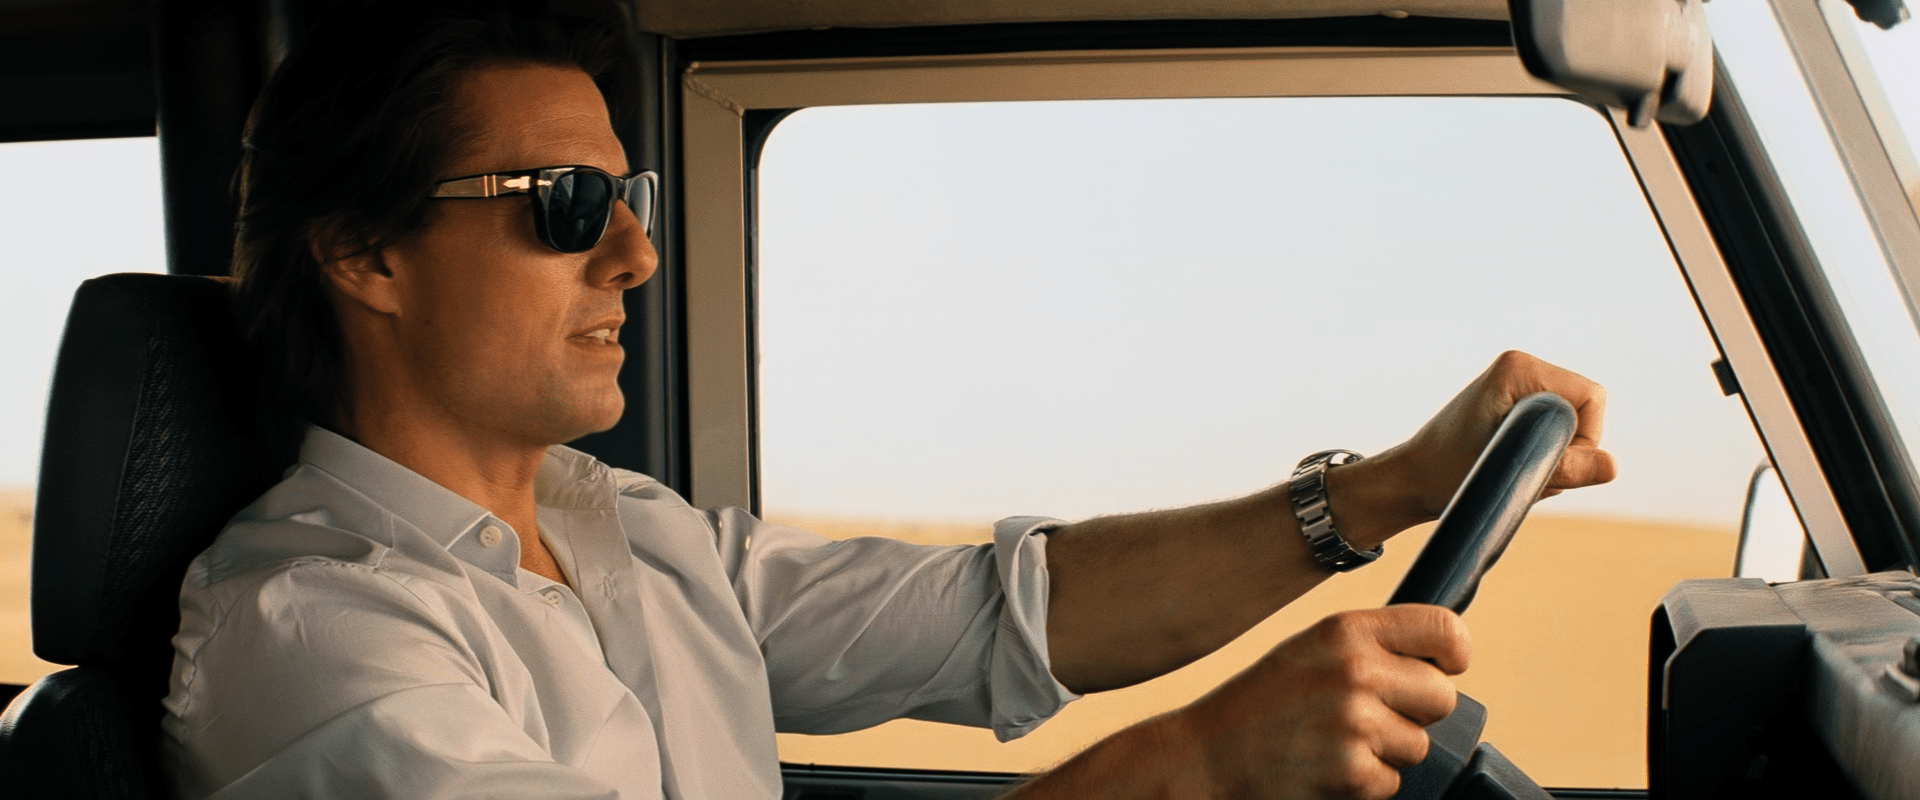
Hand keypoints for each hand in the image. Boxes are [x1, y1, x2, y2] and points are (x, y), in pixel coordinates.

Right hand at [1167, 605, 1470, 798]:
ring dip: (1386, 753)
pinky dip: (1365, 783)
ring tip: (1335, 742)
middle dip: (1416, 713)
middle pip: (1442, 697)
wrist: (1207, 755)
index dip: (1454, 654)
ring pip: (1419, 745)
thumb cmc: (1261, 704)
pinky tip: (1326, 767)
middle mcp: (1355, 670)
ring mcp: (1355, 723)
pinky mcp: (1352, 772)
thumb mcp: (1310, 650)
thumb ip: (1369, 646)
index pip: (1444, 629)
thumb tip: (1442, 660)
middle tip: (1370, 717)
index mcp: (1345, 631)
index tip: (1445, 668)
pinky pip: (1392, 781)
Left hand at [1365, 351, 1616, 526]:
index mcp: (1518, 369)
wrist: (1412, 481)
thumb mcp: (1509, 475)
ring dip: (1554, 455)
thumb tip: (1610, 467)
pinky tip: (1512, 464)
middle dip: (1567, 449)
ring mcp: (1518, 385)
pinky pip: (1558, 433)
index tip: (1540, 461)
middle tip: (1520, 468)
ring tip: (1511, 466)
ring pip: (1574, 426)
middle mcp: (1520, 368)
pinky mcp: (1515, 404)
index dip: (1582, 439)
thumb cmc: (1448, 477)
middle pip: (1585, 412)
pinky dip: (1544, 455)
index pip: (1591, 400)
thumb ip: (1563, 470)